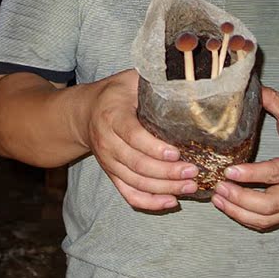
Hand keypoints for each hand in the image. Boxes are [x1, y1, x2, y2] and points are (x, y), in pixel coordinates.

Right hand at [83, 69, 197, 210]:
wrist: (85, 112)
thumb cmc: (115, 93)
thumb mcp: (130, 80)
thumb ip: (152, 80)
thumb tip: (184, 75)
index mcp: (112, 115)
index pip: (133, 136)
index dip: (154, 148)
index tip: (177, 153)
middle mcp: (107, 141)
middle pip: (136, 164)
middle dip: (167, 172)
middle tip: (193, 172)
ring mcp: (108, 161)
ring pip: (135, 182)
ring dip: (164, 188)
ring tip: (190, 186)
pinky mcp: (111, 174)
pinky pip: (128, 193)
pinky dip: (149, 202)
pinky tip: (171, 201)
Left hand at [211, 86, 278, 229]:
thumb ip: (272, 100)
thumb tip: (245, 85)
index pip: (276, 173)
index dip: (252, 174)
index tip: (228, 170)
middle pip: (270, 205)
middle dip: (240, 199)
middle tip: (218, 187)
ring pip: (267, 219)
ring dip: (239, 213)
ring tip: (217, 198)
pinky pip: (267, 223)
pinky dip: (246, 219)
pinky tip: (228, 207)